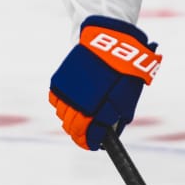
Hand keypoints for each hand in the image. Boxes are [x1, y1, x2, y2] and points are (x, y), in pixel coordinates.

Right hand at [47, 16, 159, 150]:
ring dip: (70, 120)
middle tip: (85, 136)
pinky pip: (56, 101)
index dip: (91, 143)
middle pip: (74, 129)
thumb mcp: (128, 94)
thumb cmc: (123, 68)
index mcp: (100, 109)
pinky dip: (62, 105)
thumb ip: (119, 115)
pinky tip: (71, 103)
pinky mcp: (60, 81)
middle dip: (79, 135)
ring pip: (63, 117)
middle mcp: (81, 103)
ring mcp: (68, 92)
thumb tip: (113, 132)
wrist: (108, 39)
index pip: (90, 136)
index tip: (94, 145)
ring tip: (80, 117)